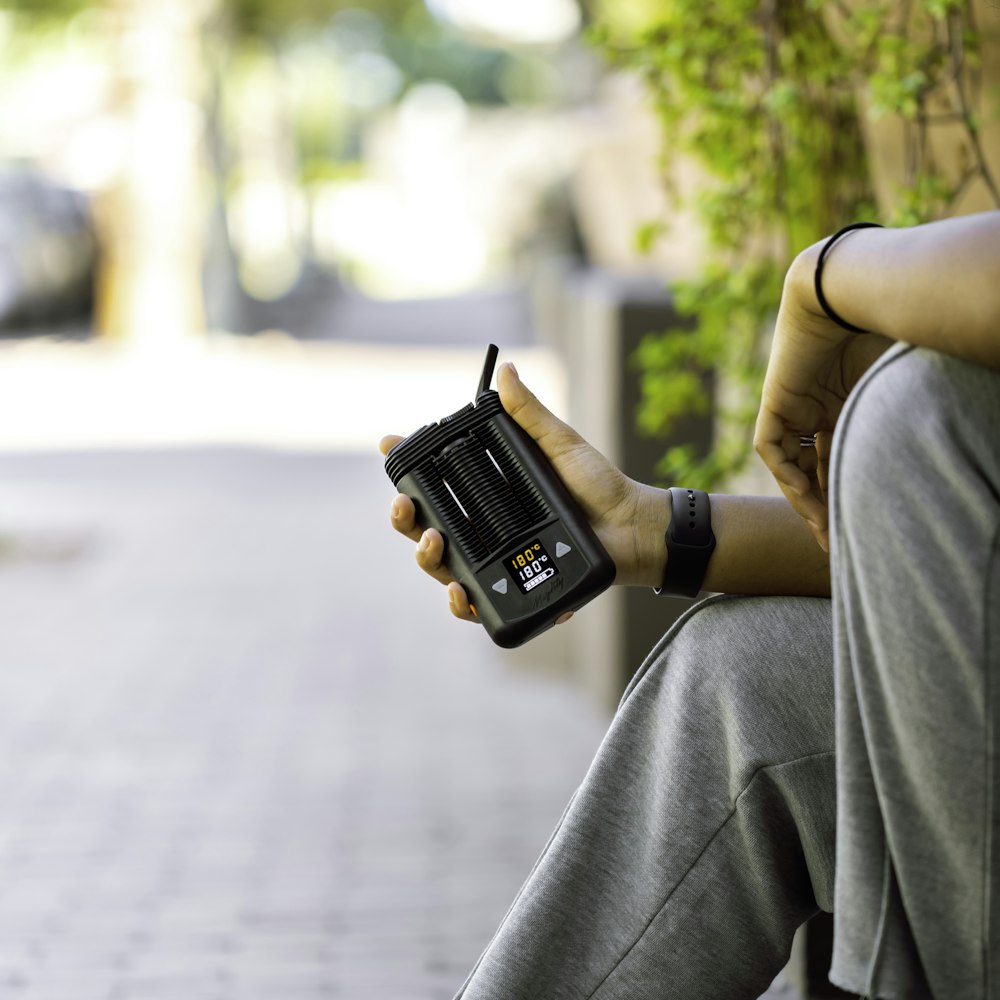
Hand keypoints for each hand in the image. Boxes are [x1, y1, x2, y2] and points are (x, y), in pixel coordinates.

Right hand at [379, 363, 664, 622]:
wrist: (633, 528)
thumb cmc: (599, 486)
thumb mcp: (561, 445)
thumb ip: (530, 414)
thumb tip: (506, 370)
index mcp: (489, 494)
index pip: (437, 484)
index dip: (407, 468)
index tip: (390, 447)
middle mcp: (486, 530)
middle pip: (428, 530)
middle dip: (405, 521)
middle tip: (406, 509)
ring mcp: (498, 562)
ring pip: (445, 569)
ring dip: (428, 560)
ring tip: (435, 545)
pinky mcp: (516, 591)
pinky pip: (480, 606)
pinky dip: (464, 605)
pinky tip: (462, 593)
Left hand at [754, 247, 891, 550]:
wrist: (852, 292)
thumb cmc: (891, 329)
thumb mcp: (903, 387)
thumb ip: (913, 418)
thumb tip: (962, 437)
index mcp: (846, 404)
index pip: (844, 458)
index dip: (852, 492)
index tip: (868, 526)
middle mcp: (819, 409)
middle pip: (818, 469)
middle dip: (827, 508)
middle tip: (840, 547)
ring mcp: (795, 406)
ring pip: (794, 465)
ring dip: (806, 501)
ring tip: (826, 535)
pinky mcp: (776, 402)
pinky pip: (774, 449)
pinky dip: (788, 474)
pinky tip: (806, 499)